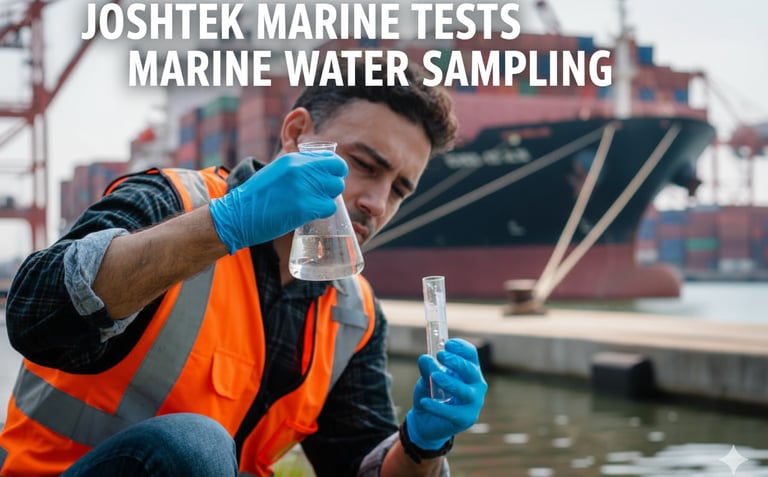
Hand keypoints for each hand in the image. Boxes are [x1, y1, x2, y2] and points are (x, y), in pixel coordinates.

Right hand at [209, 151, 347, 252]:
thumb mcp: (278, 172)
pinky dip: (324, 212)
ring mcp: (303, 188)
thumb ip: (299, 168)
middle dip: (333, 185)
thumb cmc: (258, 197)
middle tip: (321, 194)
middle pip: (337, 174)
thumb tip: (324, 169)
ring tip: (314, 203)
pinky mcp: (304, 207)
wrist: (239, 215)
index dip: (335, 169)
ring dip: (328, 198)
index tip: (330, 178)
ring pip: (336, 190)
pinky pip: (329, 207)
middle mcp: (300, 170)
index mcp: (294, 159)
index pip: (331, 158)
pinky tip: (311, 213)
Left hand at [405, 338, 487, 449]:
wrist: (426, 421)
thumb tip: (426, 358)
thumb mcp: (427, 378)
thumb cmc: (431, 394)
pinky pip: (452, 411)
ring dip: (449, 382)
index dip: (461, 347)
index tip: (447, 344)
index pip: (471, 355)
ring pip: (465, 391)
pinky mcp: (466, 419)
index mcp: (469, 370)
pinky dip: (437, 407)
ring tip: (434, 376)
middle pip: (471, 370)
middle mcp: (476, 385)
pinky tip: (424, 402)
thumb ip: (427, 368)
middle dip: (456, 362)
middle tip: (440, 355)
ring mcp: (474, 403)